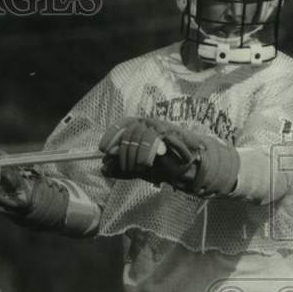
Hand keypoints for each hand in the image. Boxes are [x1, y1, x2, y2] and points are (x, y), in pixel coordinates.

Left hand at [99, 117, 228, 191]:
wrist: (190, 168)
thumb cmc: (163, 167)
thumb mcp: (138, 168)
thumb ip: (121, 168)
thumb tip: (103, 169)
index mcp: (142, 127)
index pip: (123, 124)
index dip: (111, 135)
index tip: (103, 149)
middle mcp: (150, 122)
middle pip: (129, 132)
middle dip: (122, 152)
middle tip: (125, 167)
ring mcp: (161, 126)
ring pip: (139, 135)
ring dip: (134, 155)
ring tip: (137, 168)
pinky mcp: (170, 132)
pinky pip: (152, 139)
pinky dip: (146, 153)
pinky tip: (145, 164)